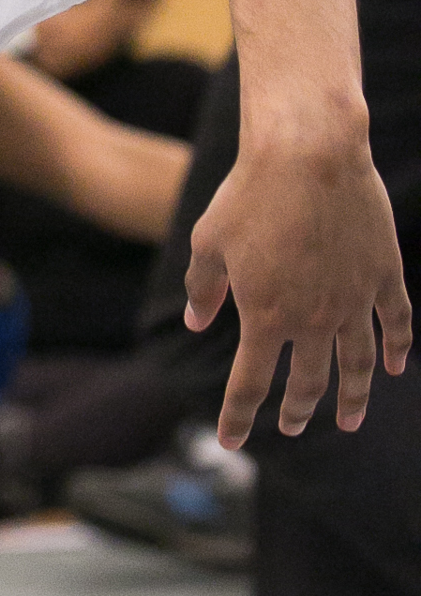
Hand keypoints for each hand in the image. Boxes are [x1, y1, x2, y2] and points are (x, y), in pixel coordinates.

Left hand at [186, 117, 411, 448]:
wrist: (308, 153)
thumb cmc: (249, 193)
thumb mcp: (208, 241)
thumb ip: (205, 288)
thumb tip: (199, 324)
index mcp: (265, 316)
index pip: (250, 385)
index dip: (239, 417)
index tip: (231, 442)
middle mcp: (313, 318)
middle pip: (308, 382)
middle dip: (298, 411)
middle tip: (293, 427)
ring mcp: (353, 299)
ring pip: (358, 364)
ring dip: (353, 396)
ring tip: (349, 420)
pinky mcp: (383, 273)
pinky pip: (395, 321)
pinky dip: (396, 347)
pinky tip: (393, 367)